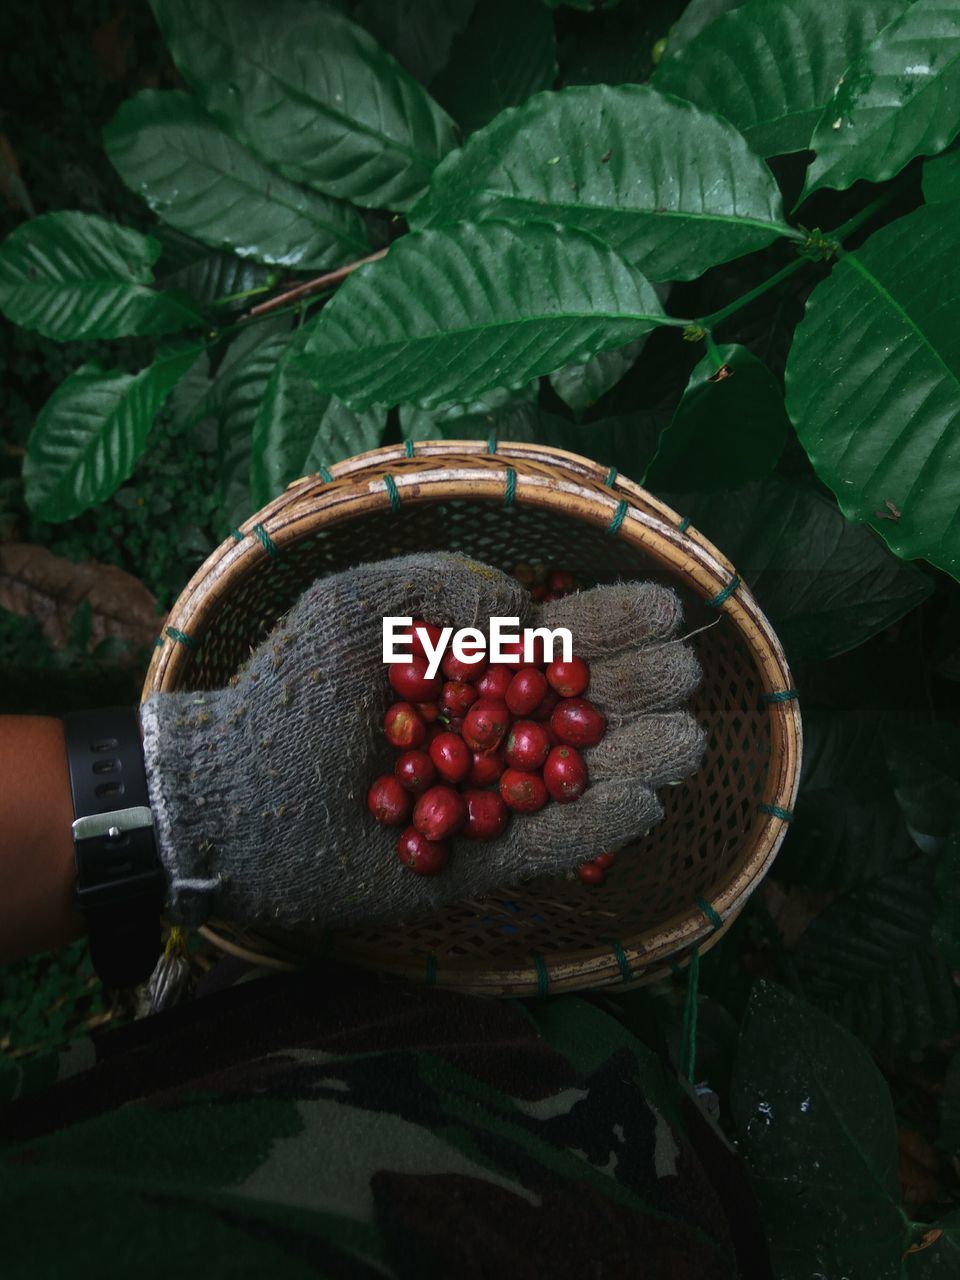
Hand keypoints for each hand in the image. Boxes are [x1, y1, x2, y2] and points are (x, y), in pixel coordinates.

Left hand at [140, 553, 703, 930]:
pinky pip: (546, 845)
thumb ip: (439, 585)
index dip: (608, 625)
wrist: (233, 797)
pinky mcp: (473, 864)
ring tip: (686, 738)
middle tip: (683, 672)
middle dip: (635, 687)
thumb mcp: (354, 607)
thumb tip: (527, 611)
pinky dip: (596, 826)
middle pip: (577, 707)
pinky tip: (645, 799)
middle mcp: (481, 733)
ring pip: (575, 778)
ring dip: (636, 759)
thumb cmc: (288, 692)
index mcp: (460, 670)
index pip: (549, 643)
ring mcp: (482, 800)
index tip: (664, 607)